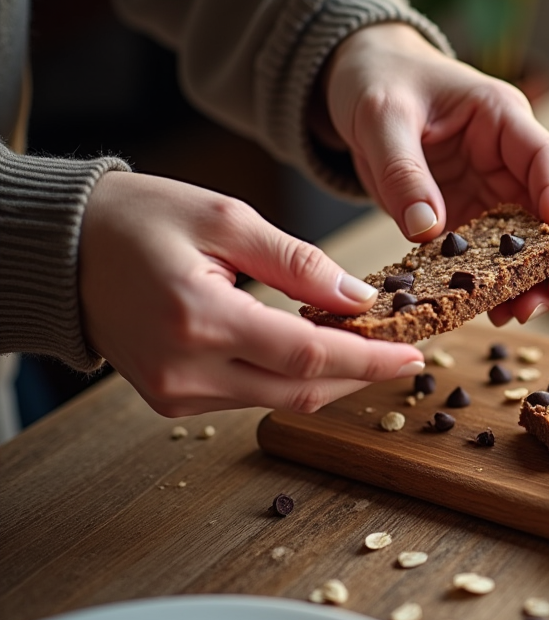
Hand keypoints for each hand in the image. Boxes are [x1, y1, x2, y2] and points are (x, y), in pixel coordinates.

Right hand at [79, 171, 424, 416]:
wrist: (62, 249)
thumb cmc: (139, 220)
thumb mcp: (228, 220)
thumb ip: (299, 262)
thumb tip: (360, 299)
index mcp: (198, 319)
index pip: (307, 356)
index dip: (369, 359)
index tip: (414, 351)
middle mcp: (184, 371)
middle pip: (300, 390)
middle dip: (360, 374)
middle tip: (403, 348)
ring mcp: (174, 394)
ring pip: (277, 399)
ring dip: (329, 376)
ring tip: (366, 342)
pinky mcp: (171, 400)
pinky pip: (249, 396)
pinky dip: (289, 376)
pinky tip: (314, 349)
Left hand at [320, 23, 548, 324]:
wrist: (360, 81)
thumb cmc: (378, 81)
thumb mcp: (381, 117)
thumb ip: (403, 171)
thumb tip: (427, 228)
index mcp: (503, 118)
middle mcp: (513, 156)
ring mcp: (498, 189)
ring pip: (545, 239)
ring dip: (545, 277)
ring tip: (523, 313)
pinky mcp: (477, 216)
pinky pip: (504, 255)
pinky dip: (507, 284)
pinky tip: (496, 309)